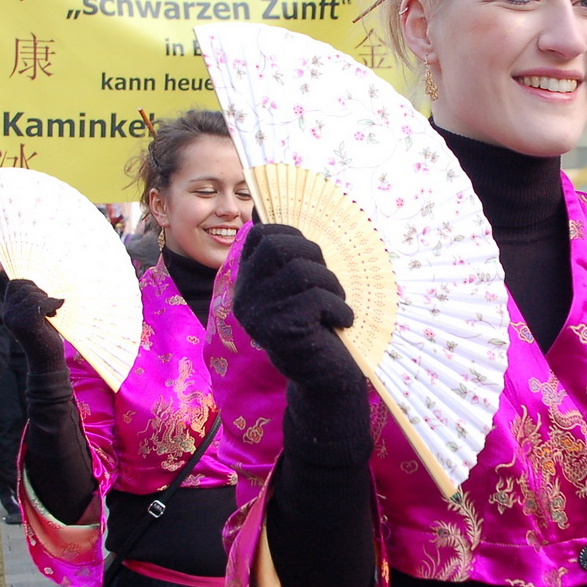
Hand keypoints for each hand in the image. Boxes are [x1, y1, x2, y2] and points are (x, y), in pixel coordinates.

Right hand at [2, 279, 66, 368]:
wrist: (46, 360)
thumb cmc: (44, 334)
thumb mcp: (34, 314)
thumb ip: (31, 299)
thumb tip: (37, 278)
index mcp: (8, 310)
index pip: (14, 284)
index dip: (30, 283)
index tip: (42, 295)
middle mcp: (8, 313)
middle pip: (25, 287)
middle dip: (41, 292)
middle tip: (49, 306)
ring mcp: (16, 319)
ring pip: (34, 295)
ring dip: (48, 300)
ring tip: (51, 313)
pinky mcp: (27, 324)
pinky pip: (42, 303)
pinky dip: (52, 305)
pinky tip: (54, 313)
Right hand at [233, 224, 359, 389]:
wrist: (325, 378)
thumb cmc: (318, 326)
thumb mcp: (299, 288)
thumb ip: (288, 256)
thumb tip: (265, 209)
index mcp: (248, 283)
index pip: (259, 236)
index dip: (290, 233)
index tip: (311, 254)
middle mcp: (246, 298)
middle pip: (276, 246)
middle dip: (312, 254)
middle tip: (327, 281)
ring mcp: (261, 316)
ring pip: (301, 271)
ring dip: (331, 284)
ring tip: (337, 304)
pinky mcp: (282, 331)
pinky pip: (317, 299)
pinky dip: (339, 308)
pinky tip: (341, 322)